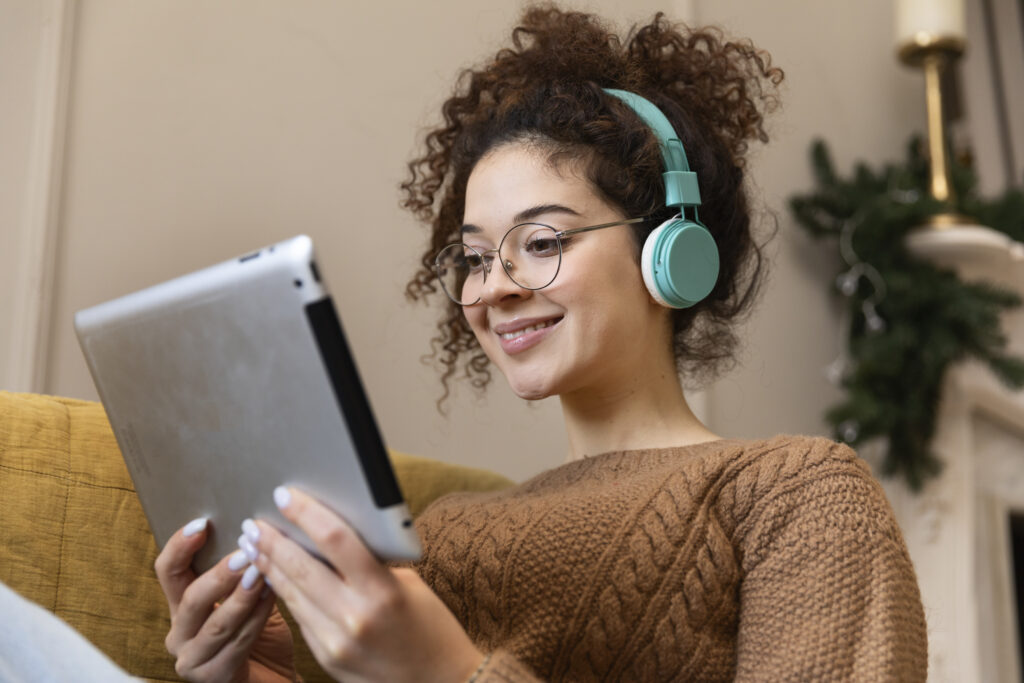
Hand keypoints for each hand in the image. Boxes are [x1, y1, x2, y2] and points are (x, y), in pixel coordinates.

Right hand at [154, 518, 295, 681]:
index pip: (168, 571)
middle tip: (245, 553)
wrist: (273, 679)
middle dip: (219, 573)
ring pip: (215, 623)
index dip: (180, 546)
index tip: (202, 523)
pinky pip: (237, 642)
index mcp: (182, 606)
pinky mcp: (212, 677)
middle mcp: (179, 632)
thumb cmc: (261, 634)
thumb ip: (244, 570)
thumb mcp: (249, 595)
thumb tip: (258, 529)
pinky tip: (272, 599)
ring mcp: (192, 659)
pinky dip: (257, 618)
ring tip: (260, 574)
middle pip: (190, 597)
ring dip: (241, 596)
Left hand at [245, 487, 483, 682]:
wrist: (440, 682)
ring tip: (253, 545)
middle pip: (301, 567)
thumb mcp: (409, 583)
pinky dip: (285, 593)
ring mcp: (335, 642)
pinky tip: (274, 576)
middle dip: (273, 541)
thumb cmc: (432, 626)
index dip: (306, 514)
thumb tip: (331, 538)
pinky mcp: (326, 657)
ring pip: (291, 593)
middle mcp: (354, 616)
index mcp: (382, 590)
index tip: (285, 495)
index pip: (336, 540)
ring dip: (270, 566)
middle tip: (255, 522)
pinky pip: (300, 617)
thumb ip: (371, 562)